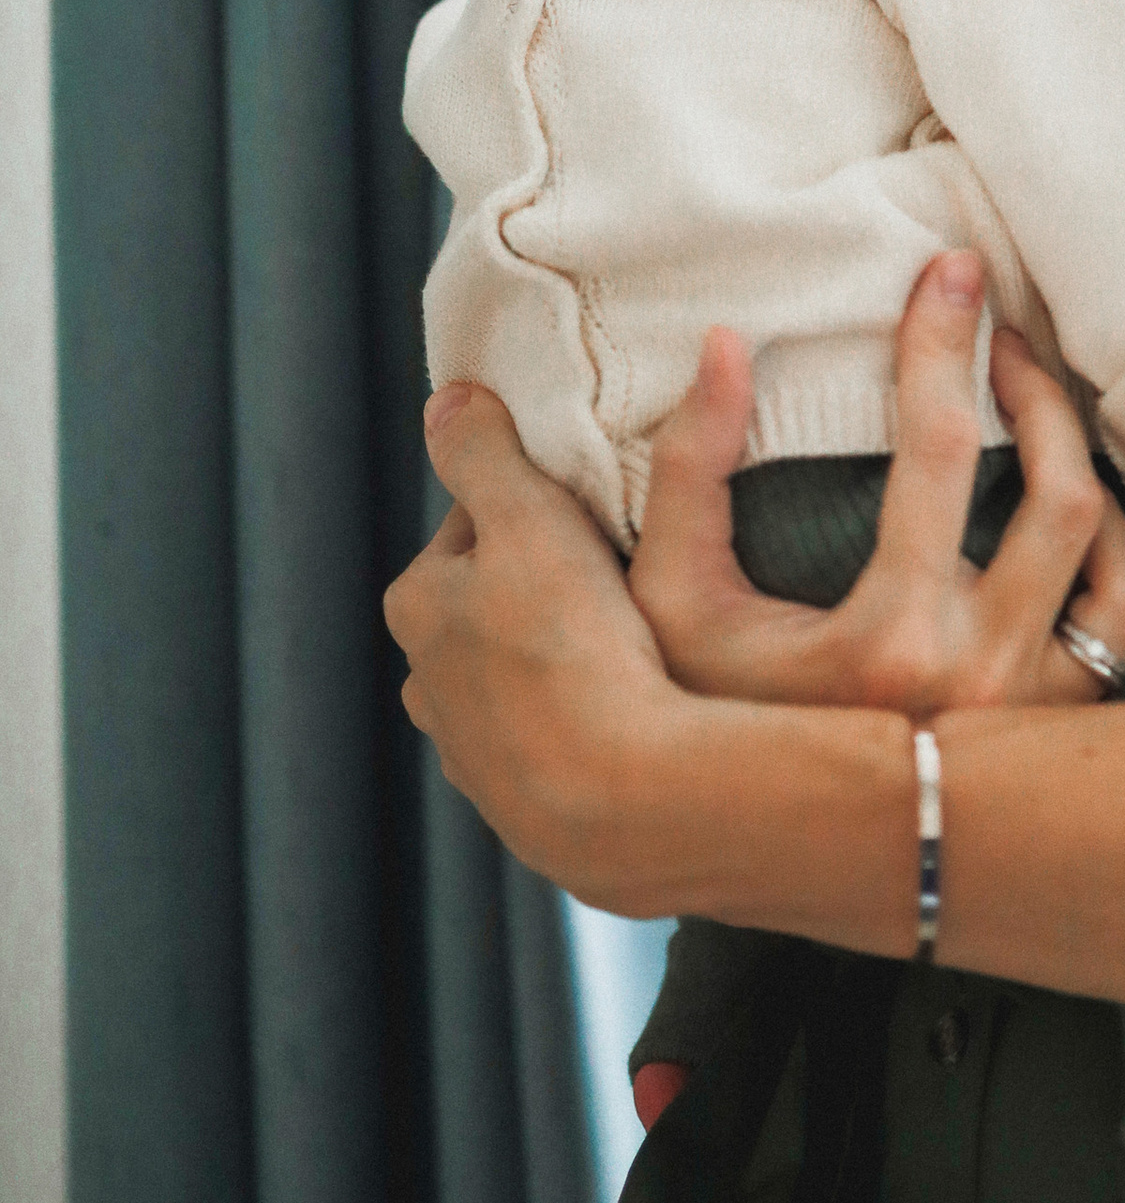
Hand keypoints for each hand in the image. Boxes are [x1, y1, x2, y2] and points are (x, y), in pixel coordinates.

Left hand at [383, 385, 692, 908]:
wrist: (612, 794)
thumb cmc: (568, 643)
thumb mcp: (528, 517)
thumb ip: (482, 451)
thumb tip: (446, 400)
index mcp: (418, 604)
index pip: (475, 525)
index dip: (534, 502)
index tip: (587, 502)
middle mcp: (427, 682)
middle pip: (492, 601)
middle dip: (542, 580)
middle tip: (619, 565)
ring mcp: (471, 750)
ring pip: (516, 672)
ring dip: (558, 653)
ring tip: (629, 640)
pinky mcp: (519, 802)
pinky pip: (548, 737)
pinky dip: (578, 716)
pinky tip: (626, 708)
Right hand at [628, 256, 1124, 712]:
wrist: (751, 848)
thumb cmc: (706, 718)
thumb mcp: (672, 596)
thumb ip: (691, 471)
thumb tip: (733, 344)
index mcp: (889, 645)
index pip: (939, 451)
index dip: (942, 344)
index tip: (951, 273)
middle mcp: (982, 689)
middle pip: (1062, 501)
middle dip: (1041, 397)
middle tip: (1007, 341)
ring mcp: (1037, 730)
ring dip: (1095, 490)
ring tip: (1051, 433)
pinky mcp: (1067, 757)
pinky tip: (1110, 542)